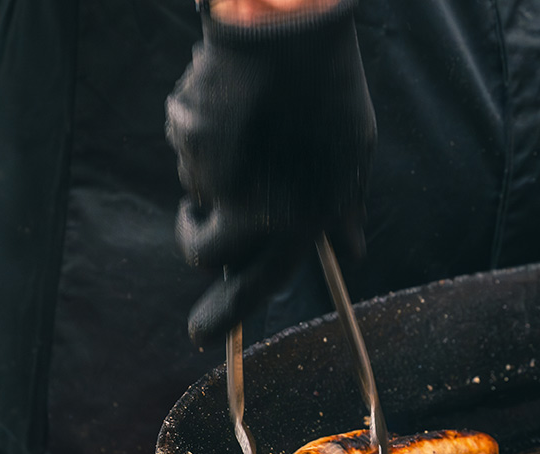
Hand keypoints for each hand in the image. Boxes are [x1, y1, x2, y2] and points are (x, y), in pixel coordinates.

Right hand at [165, 0, 375, 345]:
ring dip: (208, 179)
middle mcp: (251, 208)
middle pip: (203, 253)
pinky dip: (202, 138)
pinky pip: (186, 150)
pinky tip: (232, 107)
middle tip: (204, 220)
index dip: (225, 316)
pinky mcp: (186, 136)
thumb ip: (344, 210)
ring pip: (194, 194)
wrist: (292, 31)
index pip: (255, 287)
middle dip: (199, 240)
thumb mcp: (354, 158)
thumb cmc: (332, 93)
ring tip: (244, 134)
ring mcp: (213, 173)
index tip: (202, 337)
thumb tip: (352, 252)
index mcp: (299, 222)